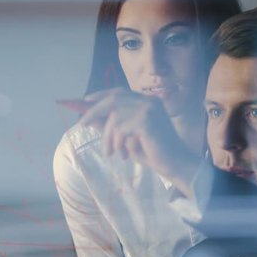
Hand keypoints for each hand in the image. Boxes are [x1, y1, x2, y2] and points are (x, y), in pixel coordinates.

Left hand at [66, 88, 199, 196]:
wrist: (174, 163)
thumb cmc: (152, 151)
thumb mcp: (126, 137)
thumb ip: (111, 126)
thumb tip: (89, 118)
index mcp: (147, 101)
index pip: (119, 93)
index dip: (101, 95)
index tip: (85, 101)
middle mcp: (148, 101)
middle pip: (113, 100)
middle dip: (94, 111)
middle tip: (82, 124)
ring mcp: (148, 109)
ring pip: (115, 119)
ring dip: (109, 138)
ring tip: (112, 153)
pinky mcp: (146, 121)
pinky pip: (121, 129)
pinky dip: (119, 144)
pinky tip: (126, 155)